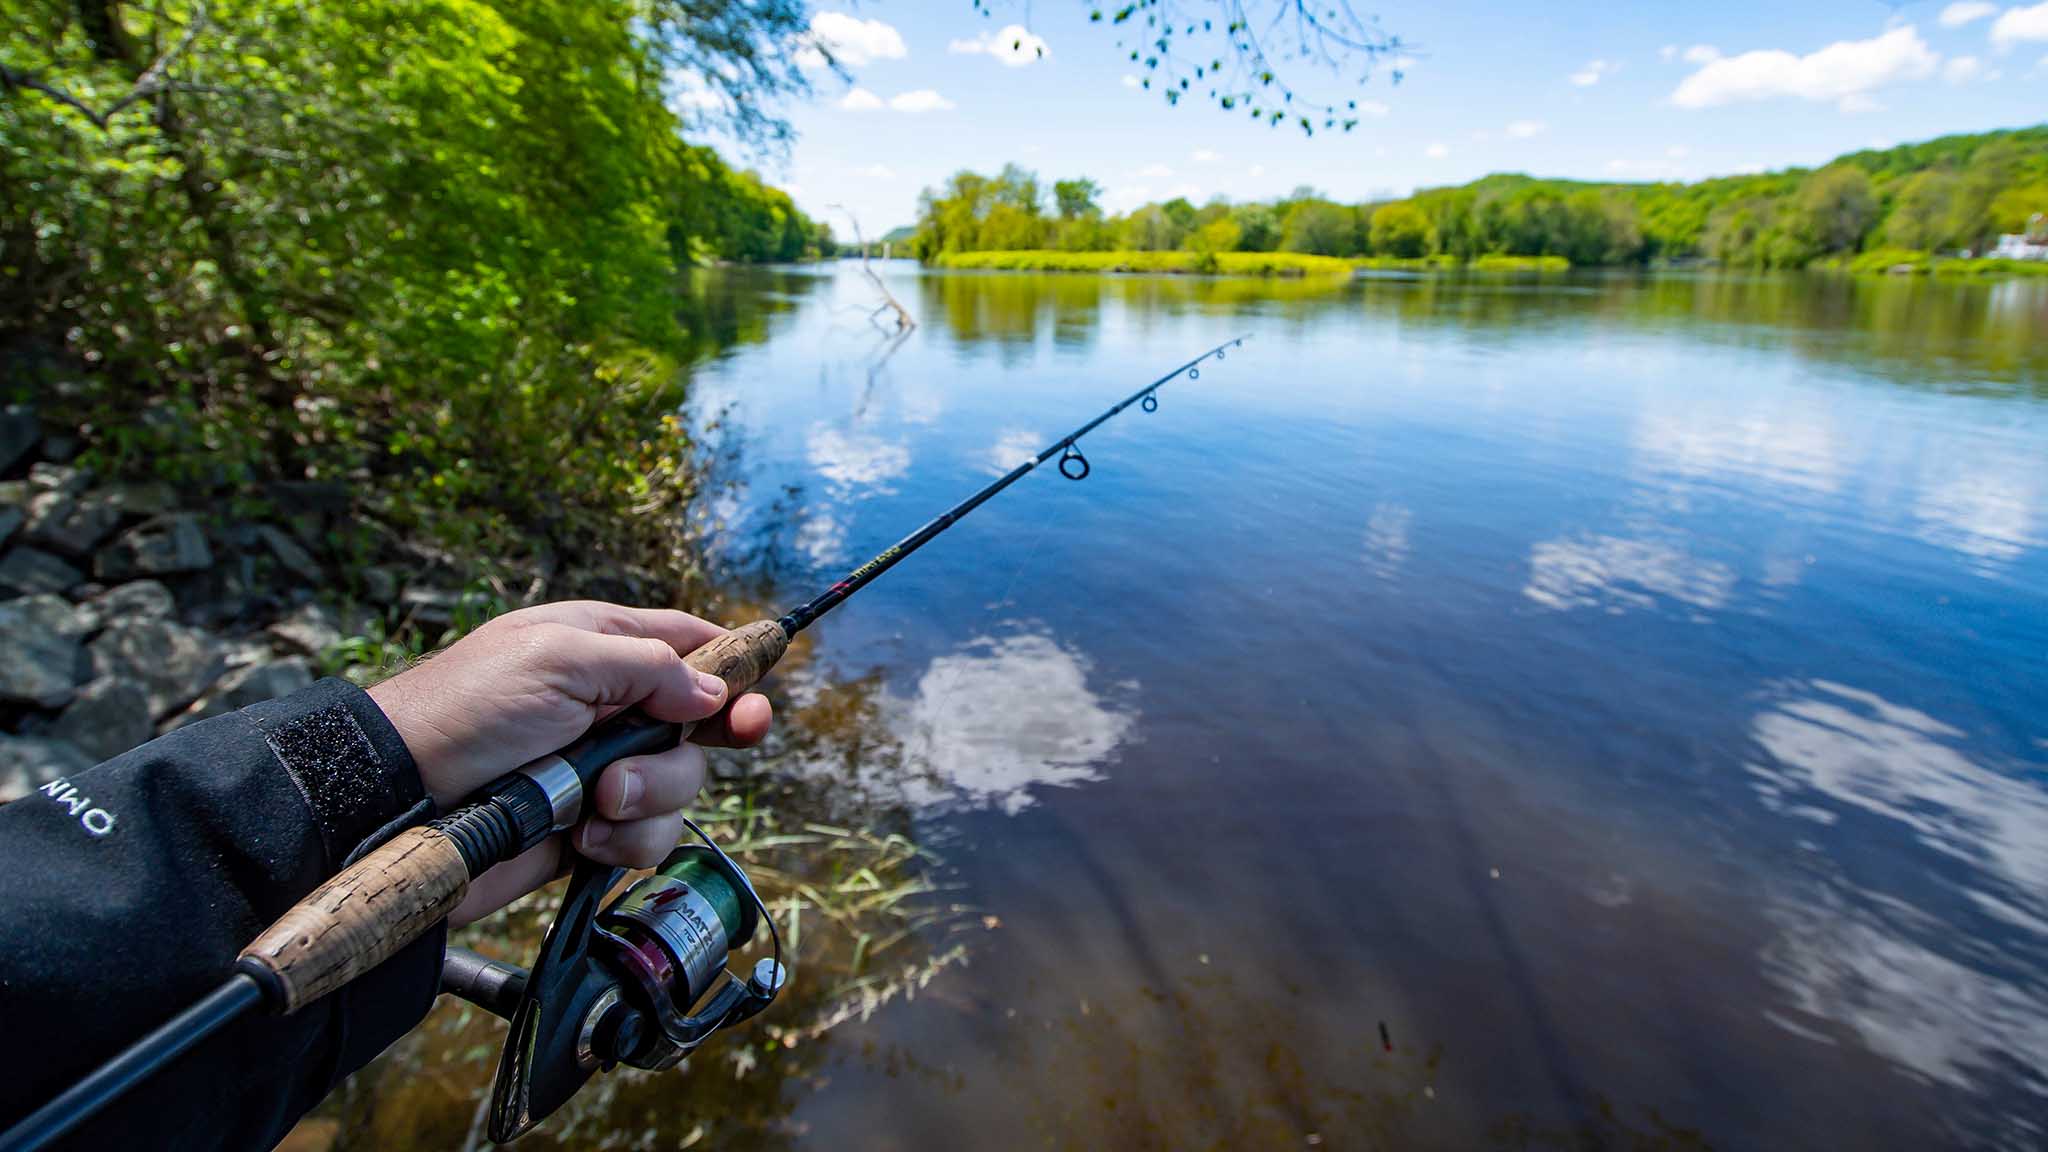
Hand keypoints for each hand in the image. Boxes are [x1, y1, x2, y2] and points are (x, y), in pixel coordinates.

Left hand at [366, 600, 773, 925]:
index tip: (760, 691)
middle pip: (699, 726)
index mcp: (600, 647)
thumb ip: (648, 667)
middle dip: (699, 742)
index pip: (687, 645)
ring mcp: (599, 772)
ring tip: (596, 800)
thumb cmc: (467, 711)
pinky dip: (622, 841)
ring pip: (679, 789)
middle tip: (734, 735)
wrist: (399, 803)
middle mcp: (607, 709)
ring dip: (650, 798)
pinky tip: (579, 834)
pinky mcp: (587, 830)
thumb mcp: (560, 659)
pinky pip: (645, 839)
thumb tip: (714, 693)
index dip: (733, 666)